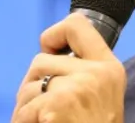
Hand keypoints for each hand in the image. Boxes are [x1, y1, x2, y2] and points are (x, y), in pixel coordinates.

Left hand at [11, 12, 126, 122]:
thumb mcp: (101, 100)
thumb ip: (82, 74)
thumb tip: (45, 54)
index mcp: (110, 68)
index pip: (77, 24)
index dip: (53, 35)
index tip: (49, 51)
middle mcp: (98, 73)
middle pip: (40, 60)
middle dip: (32, 86)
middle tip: (41, 111)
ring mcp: (79, 87)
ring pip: (28, 85)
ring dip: (25, 109)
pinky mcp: (58, 104)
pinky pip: (24, 108)